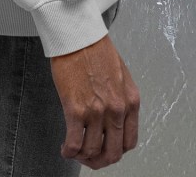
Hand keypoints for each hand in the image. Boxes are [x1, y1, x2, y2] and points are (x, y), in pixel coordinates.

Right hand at [50, 34, 140, 168]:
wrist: (78, 35)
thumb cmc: (95, 49)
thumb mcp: (120, 75)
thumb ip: (121, 100)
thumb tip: (114, 121)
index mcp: (131, 100)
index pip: (129, 142)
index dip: (116, 150)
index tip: (105, 148)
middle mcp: (117, 109)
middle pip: (112, 153)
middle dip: (99, 160)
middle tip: (89, 157)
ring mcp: (97, 111)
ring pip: (91, 152)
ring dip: (82, 156)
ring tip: (74, 150)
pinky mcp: (76, 109)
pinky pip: (74, 144)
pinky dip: (69, 151)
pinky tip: (65, 147)